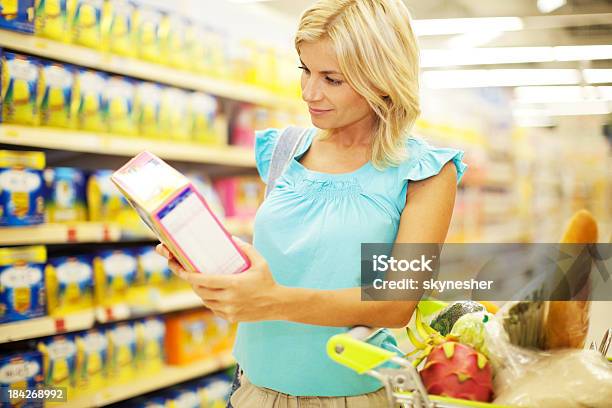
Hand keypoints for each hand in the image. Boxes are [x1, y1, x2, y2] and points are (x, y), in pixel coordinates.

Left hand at [155, 238, 284, 322]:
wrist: (277, 304)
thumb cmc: (267, 281)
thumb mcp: (260, 262)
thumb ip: (246, 249)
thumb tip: (232, 238)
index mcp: (233, 283)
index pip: (204, 280)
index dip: (189, 276)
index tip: (180, 270)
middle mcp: (229, 298)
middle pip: (201, 291)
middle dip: (192, 283)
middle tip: (189, 275)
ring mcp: (229, 310)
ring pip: (206, 301)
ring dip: (201, 293)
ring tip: (201, 284)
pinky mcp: (231, 318)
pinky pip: (214, 309)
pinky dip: (211, 302)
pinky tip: (214, 295)